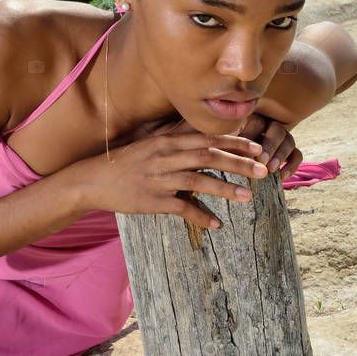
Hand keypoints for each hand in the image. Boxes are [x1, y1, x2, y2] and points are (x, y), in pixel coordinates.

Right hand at [76, 127, 269, 229]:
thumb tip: (202, 134)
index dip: (235, 142)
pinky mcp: (152, 201)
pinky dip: (200, 216)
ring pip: (199, 181)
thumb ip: (175, 138)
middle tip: (263, 170)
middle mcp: (165, 156)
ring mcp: (159, 178)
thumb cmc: (124, 161)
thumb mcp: (149, 142)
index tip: (257, 148)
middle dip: (239, 163)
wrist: (92, 179)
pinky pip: (182, 209)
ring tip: (247, 196)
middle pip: (209, 156)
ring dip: (225, 188)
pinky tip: (217, 223)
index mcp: (167, 140)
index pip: (207, 138)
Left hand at [235, 112, 302, 180]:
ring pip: (289, 142)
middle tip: (262, 161)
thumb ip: (231, 146)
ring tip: (271, 169)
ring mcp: (285, 138)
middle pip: (277, 130)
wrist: (244, 160)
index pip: (258, 123)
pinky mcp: (292, 151)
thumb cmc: (232, 149)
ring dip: (280, 156)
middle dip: (270, 146)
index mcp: (255, 120)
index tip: (247, 151)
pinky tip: (282, 177)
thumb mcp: (229, 146)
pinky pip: (297, 156)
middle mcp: (272, 126)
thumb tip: (228, 151)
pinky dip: (292, 166)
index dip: (253, 136)